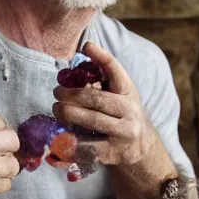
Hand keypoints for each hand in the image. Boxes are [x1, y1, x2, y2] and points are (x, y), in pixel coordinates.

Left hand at [52, 42, 157, 166]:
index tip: (86, 46)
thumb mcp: (119, 96)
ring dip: (68, 114)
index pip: (116, 70)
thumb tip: (70, 72)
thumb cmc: (122, 115)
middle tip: (56, 92)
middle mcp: (129, 110)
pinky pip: (87, 145)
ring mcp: (123, 132)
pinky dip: (70, 140)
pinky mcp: (113, 152)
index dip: (102, 56)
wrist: (142, 147)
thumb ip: (100, 84)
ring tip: (57, 110)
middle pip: (97, 99)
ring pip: (91, 120)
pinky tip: (59, 136)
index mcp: (128, 92)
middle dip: (72, 94)